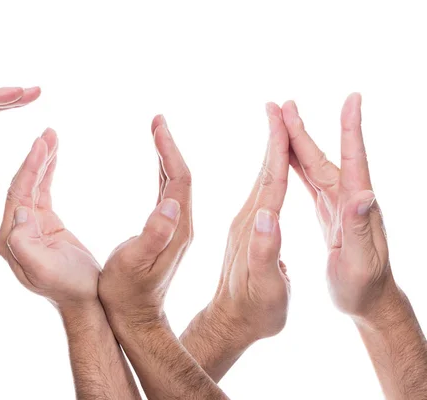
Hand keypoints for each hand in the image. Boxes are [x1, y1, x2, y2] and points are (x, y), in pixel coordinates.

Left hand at [0, 129, 100, 309]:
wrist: (85, 300)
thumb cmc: (69, 288)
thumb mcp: (45, 271)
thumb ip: (25, 244)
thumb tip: (20, 213)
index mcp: (10, 240)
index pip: (17, 195)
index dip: (29, 168)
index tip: (41, 144)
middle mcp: (14, 230)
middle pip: (22, 185)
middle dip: (35, 158)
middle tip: (48, 132)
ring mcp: (28, 226)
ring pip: (32, 185)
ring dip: (42, 160)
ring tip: (52, 135)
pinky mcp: (43, 223)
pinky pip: (43, 191)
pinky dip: (48, 172)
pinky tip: (54, 154)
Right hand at [99, 115, 191, 324]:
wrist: (135, 319)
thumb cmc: (127, 294)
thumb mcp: (135, 265)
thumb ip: (154, 235)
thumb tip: (170, 201)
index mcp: (178, 228)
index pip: (180, 180)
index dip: (170, 150)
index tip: (158, 125)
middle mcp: (182, 225)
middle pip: (182, 176)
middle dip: (169, 145)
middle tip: (157, 120)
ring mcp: (176, 228)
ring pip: (176, 183)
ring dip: (167, 155)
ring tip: (156, 132)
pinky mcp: (167, 232)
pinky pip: (168, 193)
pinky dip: (162, 172)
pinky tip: (156, 164)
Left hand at [212, 103, 290, 340]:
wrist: (229, 325)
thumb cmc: (252, 313)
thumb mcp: (265, 288)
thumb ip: (264, 252)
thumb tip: (269, 216)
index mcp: (252, 227)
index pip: (268, 180)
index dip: (276, 148)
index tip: (281, 116)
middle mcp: (244, 220)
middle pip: (262, 172)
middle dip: (273, 138)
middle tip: (278, 106)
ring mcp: (242, 225)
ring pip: (261, 180)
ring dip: (269, 152)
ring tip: (277, 127)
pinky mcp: (242, 232)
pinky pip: (259, 194)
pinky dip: (268, 175)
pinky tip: (272, 171)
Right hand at [282, 94, 392, 318]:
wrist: (368, 300)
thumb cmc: (364, 286)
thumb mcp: (361, 260)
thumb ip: (360, 226)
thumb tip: (365, 192)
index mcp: (355, 204)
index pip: (353, 159)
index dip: (351, 128)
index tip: (352, 99)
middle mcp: (348, 197)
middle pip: (322, 157)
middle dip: (302, 130)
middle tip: (282, 105)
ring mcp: (338, 203)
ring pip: (313, 165)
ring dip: (297, 142)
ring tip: (280, 120)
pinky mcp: (329, 212)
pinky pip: (310, 181)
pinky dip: (297, 165)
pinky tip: (288, 156)